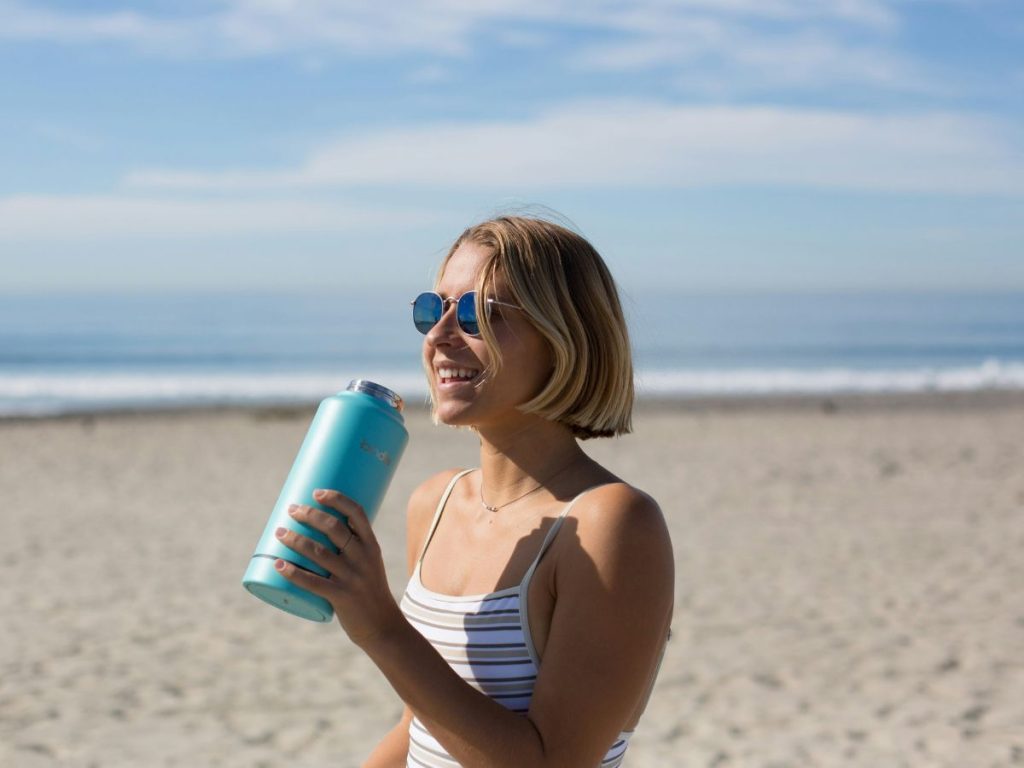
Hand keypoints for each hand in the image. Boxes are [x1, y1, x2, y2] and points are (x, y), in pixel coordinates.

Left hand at [274, 488, 404, 647]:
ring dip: (295, 539)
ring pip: (318, 552)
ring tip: (279, 532)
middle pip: (333, 528)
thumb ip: (349, 551)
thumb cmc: (370, 593)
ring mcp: (352, 577)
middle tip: (291, 510)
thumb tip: (316, 535)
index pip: (357, 513)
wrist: (383, 627)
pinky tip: (278, 564)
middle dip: (309, 515)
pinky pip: (312, 582)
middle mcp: (363, 558)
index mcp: (371, 546)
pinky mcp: (341, 597)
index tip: (317, 492)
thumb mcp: (368, 566)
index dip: (336, 499)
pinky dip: (292, 572)